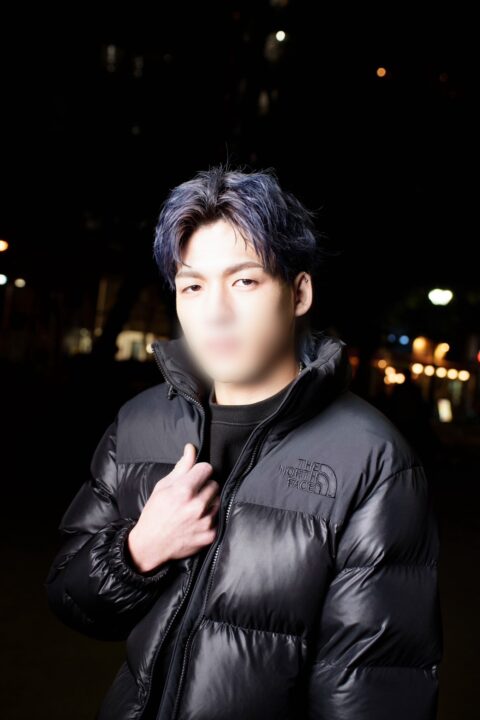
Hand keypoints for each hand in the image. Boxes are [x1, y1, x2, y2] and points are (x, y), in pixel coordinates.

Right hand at [127, 443, 220, 572]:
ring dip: (209, 502)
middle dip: (204, 486)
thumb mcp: (163, 486)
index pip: (207, 468)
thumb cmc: (155, 513)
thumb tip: (190, 449)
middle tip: (191, 495)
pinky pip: (218, 518)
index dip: (199, 471)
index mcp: (184, 490)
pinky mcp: (210, 535)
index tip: (193, 478)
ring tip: (193, 508)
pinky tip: (196, 521)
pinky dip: (209, 518)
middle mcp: (197, 505)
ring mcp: (205, 522)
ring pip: (218, 500)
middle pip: (214, 484)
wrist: (150, 544)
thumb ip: (181, 467)